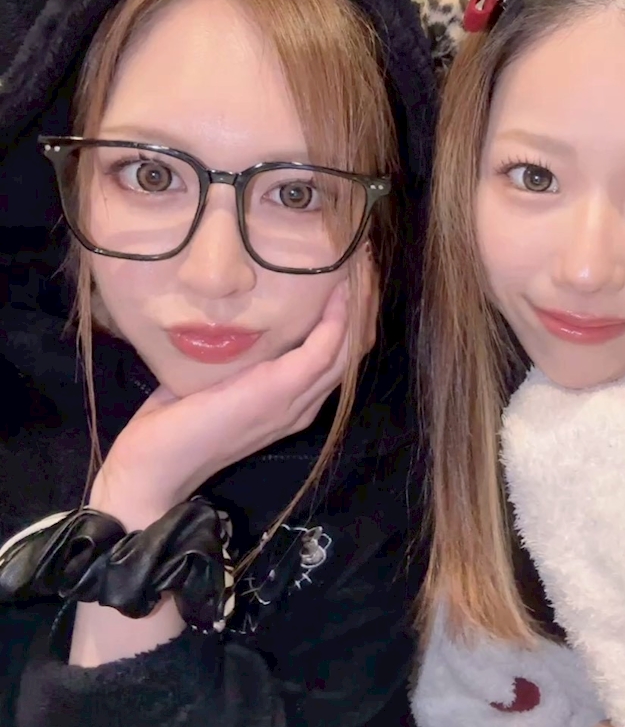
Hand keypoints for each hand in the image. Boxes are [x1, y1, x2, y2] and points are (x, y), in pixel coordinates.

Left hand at [91, 272, 367, 526]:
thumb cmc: (176, 420)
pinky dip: (337, 317)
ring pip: (348, 348)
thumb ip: (241, 351)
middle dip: (365, 302)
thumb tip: (242, 306)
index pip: (340, 353)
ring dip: (360, 304)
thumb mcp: (217, 375)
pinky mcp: (280, 391)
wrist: (157, 466)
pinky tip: (336, 289)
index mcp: (294, 400)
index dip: (353, 314)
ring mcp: (296, 400)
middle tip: (364, 260)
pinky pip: (324, 348)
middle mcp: (305, 402)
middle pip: (354, 349)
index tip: (350, 272)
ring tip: (361, 265)